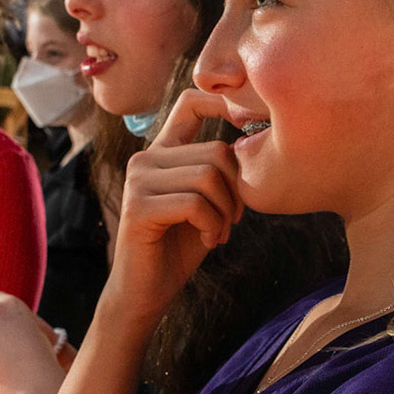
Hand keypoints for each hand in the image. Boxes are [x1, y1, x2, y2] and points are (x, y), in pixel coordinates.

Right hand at [103, 89, 243, 327]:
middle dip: (236, 190)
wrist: (149, 290)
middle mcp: (147, 158)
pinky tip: (208, 241)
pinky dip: (212, 226)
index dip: (224, 103)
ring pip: (207, 176)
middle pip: (216, 151)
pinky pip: (195, 203)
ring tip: (218, 233)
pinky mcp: (138, 206)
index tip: (250, 128)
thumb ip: (221, 171)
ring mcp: (139, 180)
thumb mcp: (209, 201)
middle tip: (231, 221)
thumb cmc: (183, 245)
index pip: (191, 103)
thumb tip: (254, 141)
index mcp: (164, 151)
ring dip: (225, 212)